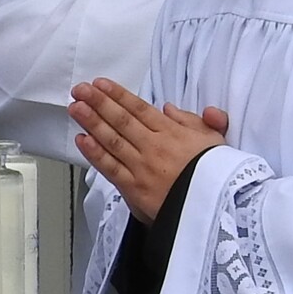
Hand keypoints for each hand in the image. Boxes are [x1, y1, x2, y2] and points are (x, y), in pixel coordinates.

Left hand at [69, 78, 225, 221]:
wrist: (216, 209)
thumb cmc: (217, 175)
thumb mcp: (216, 140)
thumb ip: (195, 120)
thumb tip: (170, 108)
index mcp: (173, 133)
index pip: (139, 109)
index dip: (118, 95)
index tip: (100, 84)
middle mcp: (153, 146)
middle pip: (121, 120)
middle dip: (98, 103)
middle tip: (80, 90)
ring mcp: (141, 167)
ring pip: (112, 140)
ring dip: (91, 123)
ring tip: (75, 108)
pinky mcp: (134, 189)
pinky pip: (111, 168)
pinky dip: (94, 154)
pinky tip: (81, 140)